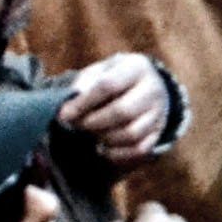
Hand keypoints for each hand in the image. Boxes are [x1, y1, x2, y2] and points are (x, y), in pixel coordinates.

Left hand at [58, 52, 173, 162]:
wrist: (146, 87)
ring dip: (103, 138)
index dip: (83, 103)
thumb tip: (73, 100)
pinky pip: (139, 150)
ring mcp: (158, 113)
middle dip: (92, 123)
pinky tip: (103, 147)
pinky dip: (116, 154)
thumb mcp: (101, 71)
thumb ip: (85, 83)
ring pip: (131, 134)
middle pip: (123, 112)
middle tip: (76, 125)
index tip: (63, 115)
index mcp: (136, 68)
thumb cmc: (114, 79)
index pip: (109, 85)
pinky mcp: (158, 133)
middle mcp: (153, 89)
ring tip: (90, 134)